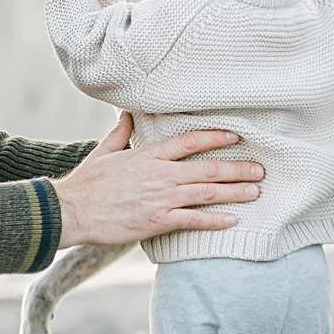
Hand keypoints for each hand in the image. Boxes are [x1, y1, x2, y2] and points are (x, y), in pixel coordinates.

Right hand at [52, 113, 263, 247]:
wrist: (72, 211)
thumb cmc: (88, 182)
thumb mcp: (105, 151)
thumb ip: (121, 132)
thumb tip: (127, 112)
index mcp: (149, 154)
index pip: (190, 141)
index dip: (216, 137)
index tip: (237, 137)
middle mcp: (160, 174)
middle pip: (207, 169)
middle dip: (237, 168)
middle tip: (260, 169)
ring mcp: (161, 198)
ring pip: (206, 194)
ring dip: (235, 192)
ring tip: (256, 191)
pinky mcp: (158, 221)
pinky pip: (193, 221)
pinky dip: (215, 221)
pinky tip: (233, 221)